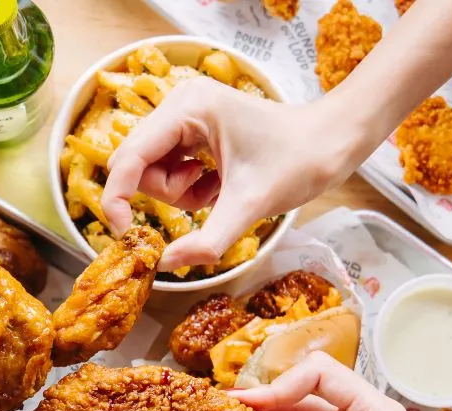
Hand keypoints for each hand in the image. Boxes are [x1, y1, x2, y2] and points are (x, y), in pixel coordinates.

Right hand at [101, 78, 365, 271]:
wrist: (333, 142)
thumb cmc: (300, 161)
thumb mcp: (250, 205)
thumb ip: (207, 240)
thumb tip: (165, 265)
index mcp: (187, 108)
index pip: (128, 157)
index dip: (118, 198)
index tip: (126, 234)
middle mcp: (179, 105)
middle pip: (137, 166)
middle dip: (165, 195)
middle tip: (205, 199)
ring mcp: (185, 117)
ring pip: (152, 172)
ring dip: (180, 194)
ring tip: (219, 190)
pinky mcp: (193, 130)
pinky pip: (169, 170)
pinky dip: (190, 188)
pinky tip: (220, 184)